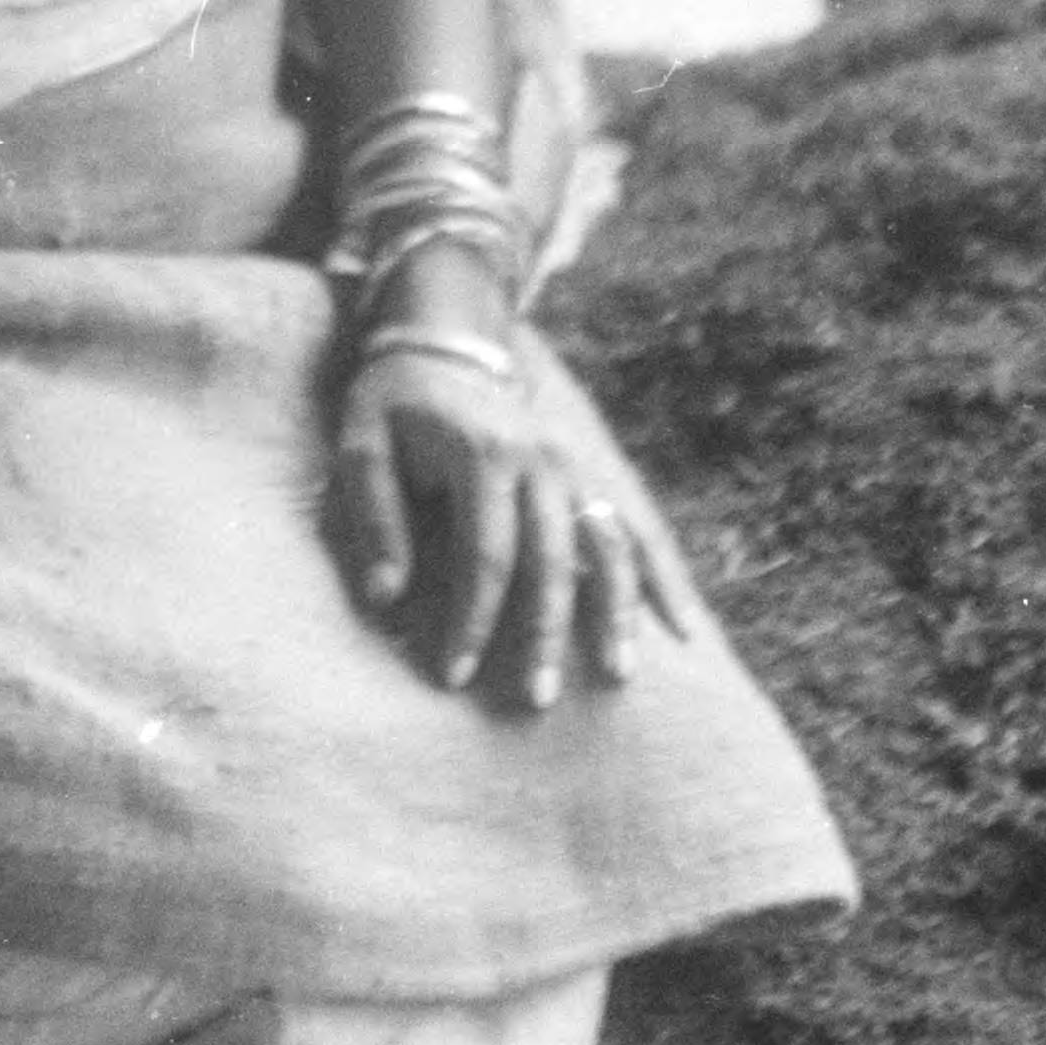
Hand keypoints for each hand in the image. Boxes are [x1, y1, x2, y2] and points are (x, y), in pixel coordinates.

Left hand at [326, 345, 696, 710]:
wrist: (448, 344)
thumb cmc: (393, 405)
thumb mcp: (363, 445)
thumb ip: (376, 518)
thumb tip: (384, 598)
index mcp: (484, 455)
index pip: (486, 557)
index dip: (473, 619)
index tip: (455, 674)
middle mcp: (542, 461)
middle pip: (553, 561)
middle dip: (546, 635)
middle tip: (537, 701)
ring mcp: (576, 466)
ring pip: (610, 545)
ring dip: (617, 613)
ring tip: (618, 675)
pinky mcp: (593, 474)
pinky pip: (639, 528)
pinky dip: (663, 577)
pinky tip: (682, 629)